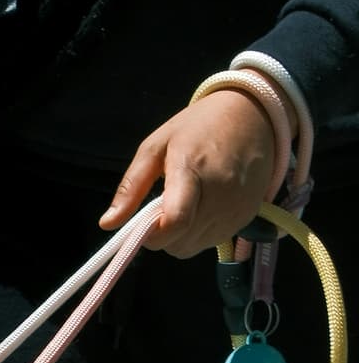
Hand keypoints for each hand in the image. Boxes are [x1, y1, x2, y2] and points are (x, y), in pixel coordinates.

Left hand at [102, 91, 280, 257]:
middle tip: (165, 204)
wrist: (255, 114)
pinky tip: (207, 204)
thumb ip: (131, 186)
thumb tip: (107, 224)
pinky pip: (212, 241)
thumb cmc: (199, 127)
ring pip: (192, 247)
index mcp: (193, 170)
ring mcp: (236, 207)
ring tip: (188, 200)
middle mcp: (220, 193)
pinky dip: (201, 232)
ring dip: (181, 235)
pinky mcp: (248, 216)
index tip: (143, 225)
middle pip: (178, 242)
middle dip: (163, 233)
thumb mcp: (157, 146)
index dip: (152, 235)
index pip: (173, 222)